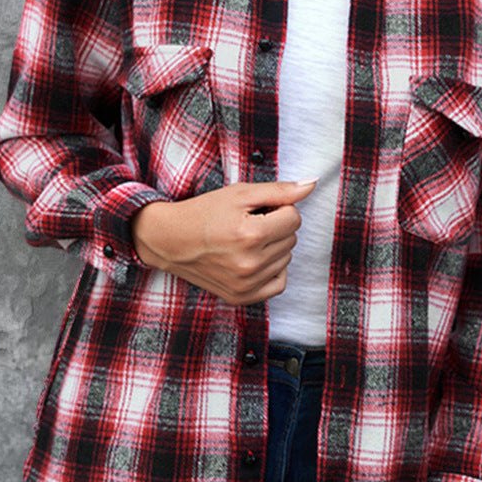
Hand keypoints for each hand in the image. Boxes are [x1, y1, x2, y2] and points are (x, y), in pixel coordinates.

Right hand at [129, 179, 316, 304]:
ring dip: (273, 247)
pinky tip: (254, 258)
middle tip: (248, 222)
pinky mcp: (241, 297)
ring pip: (287, 259)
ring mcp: (246, 284)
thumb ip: (279, 190)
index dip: (279, 207)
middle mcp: (250, 263)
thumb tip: (312, 184)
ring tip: (246, 239)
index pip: (294, 217)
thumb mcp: (240, 193)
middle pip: (292, 238)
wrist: (169, 240)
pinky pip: (279, 283)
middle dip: (276, 226)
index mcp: (251, 234)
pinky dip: (273, 270)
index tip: (258, 208)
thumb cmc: (204, 212)